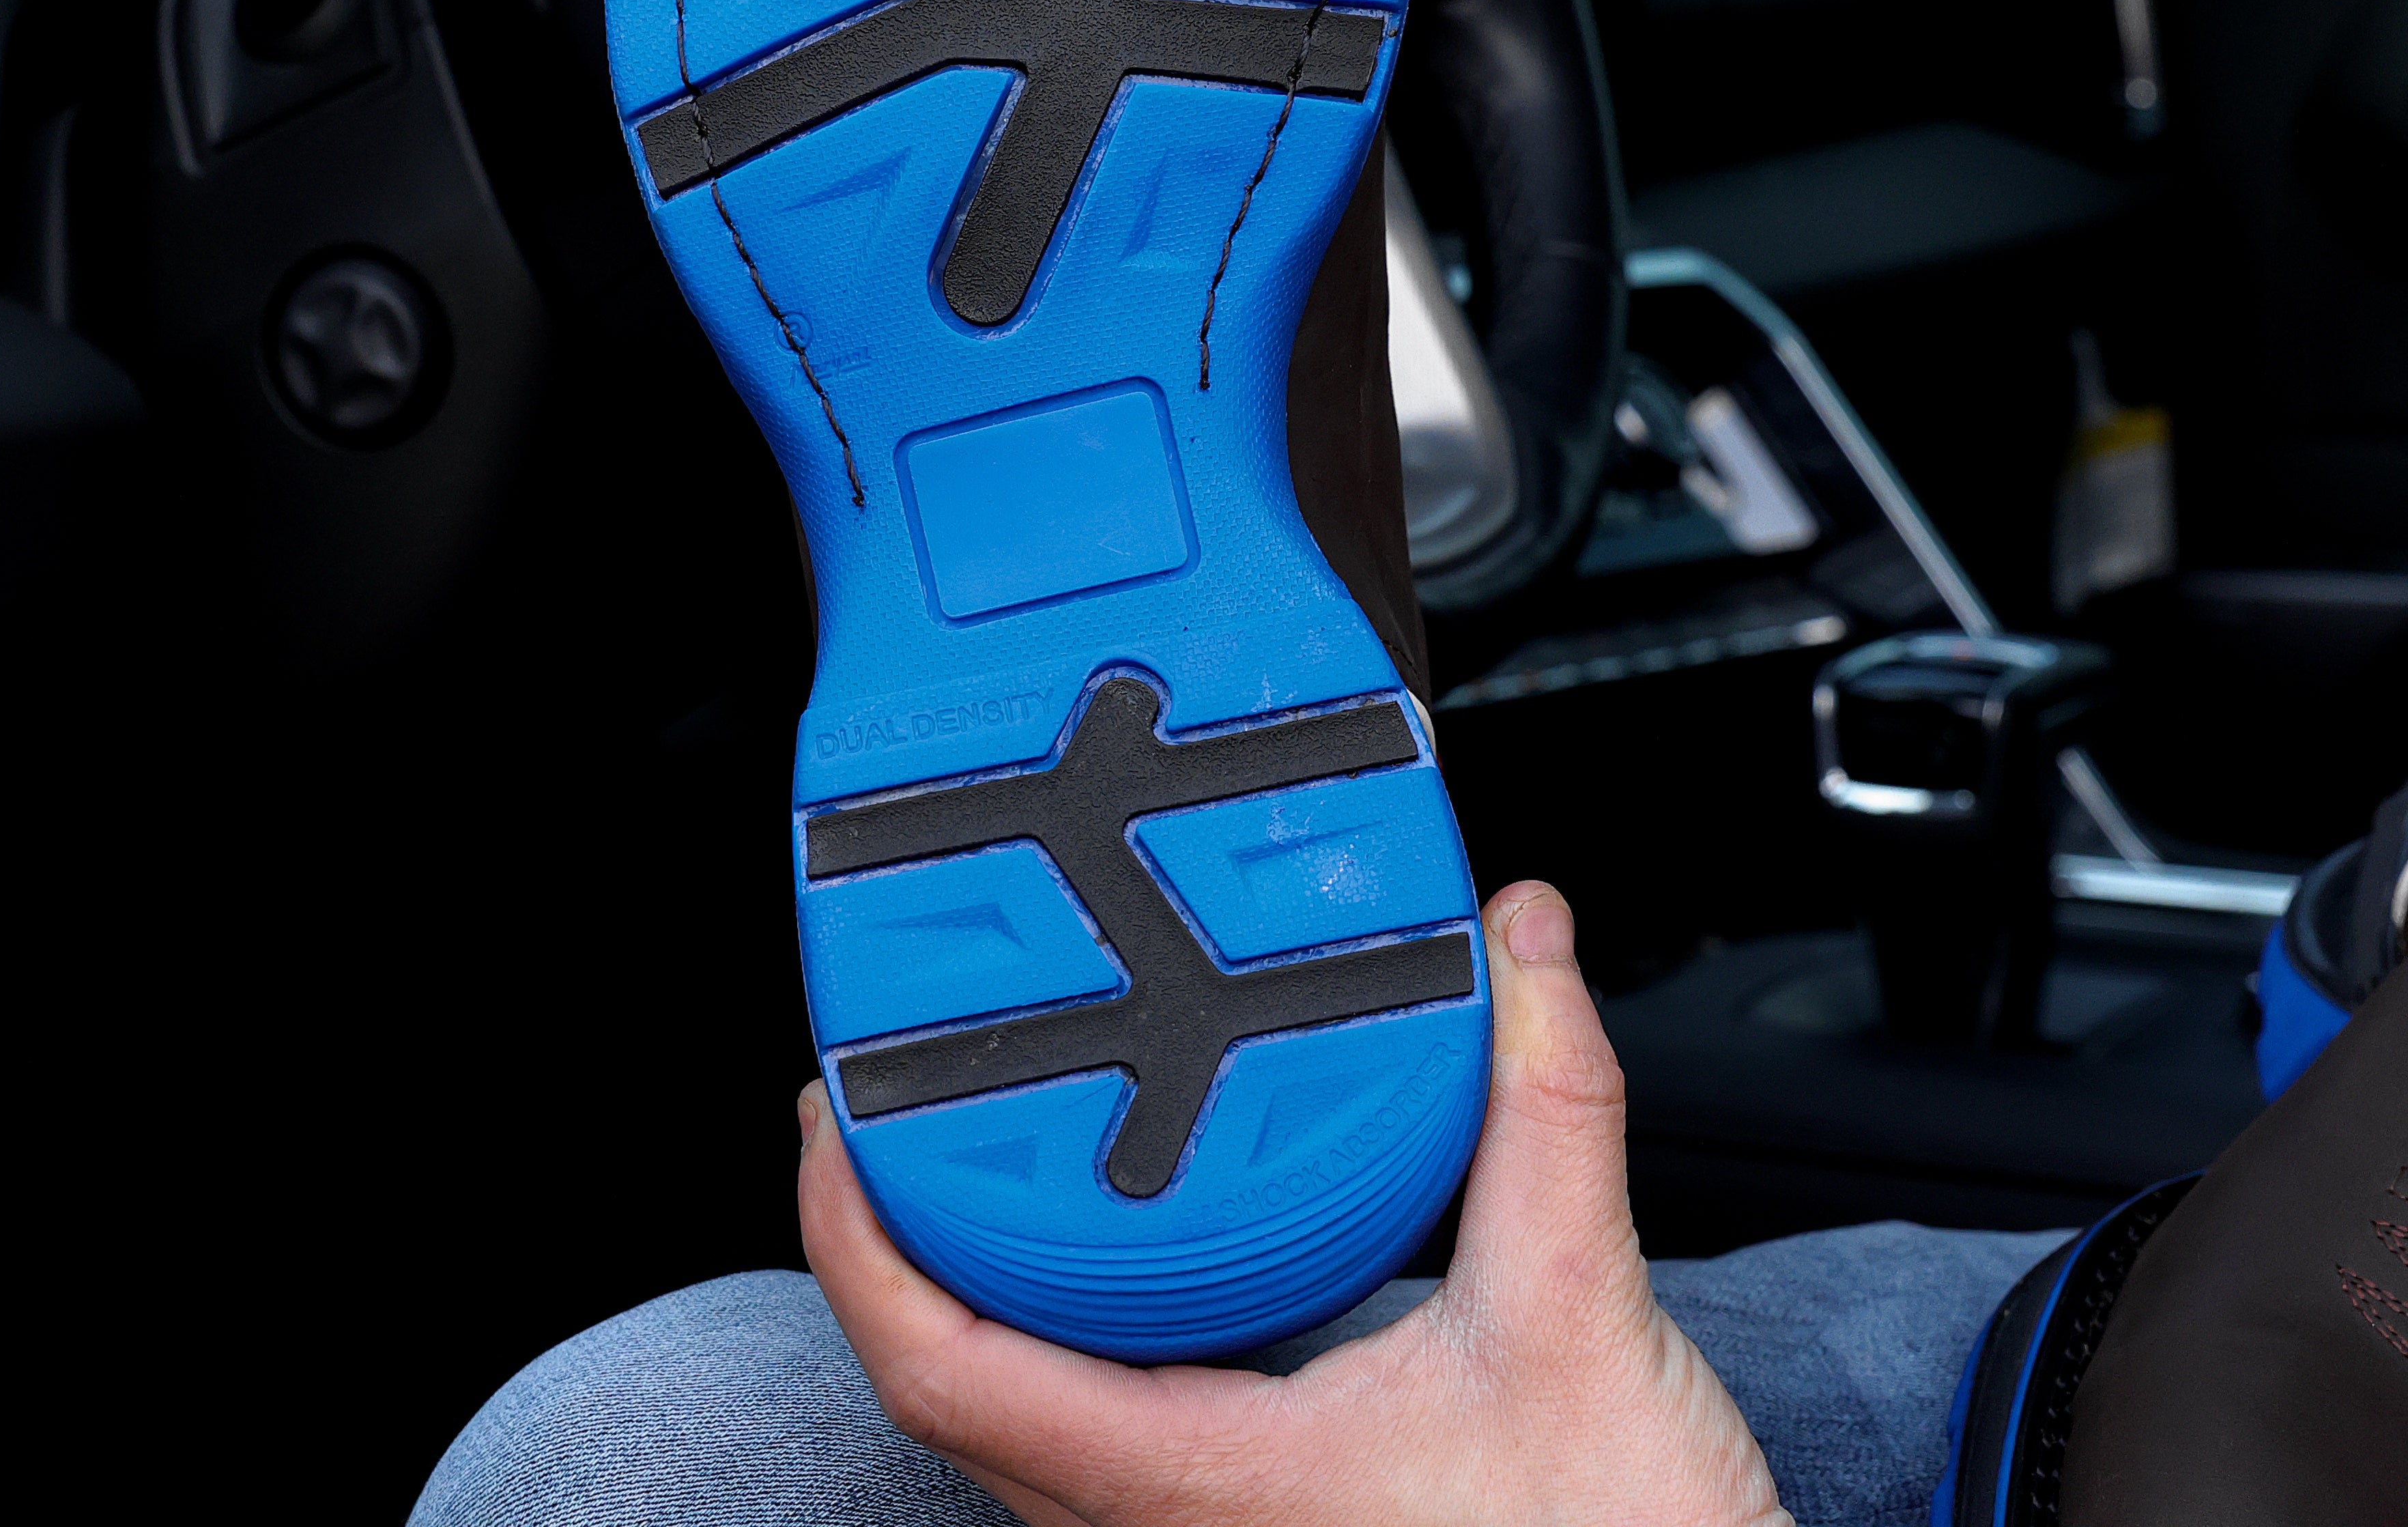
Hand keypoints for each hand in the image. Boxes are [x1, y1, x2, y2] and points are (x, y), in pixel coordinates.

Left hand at [799, 881, 1790, 1526]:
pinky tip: (1108, 1249)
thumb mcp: (1582, 1318)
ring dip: (963, 1285)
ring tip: (962, 1149)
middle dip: (883, 1236)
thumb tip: (1518, 939)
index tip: (830, 1116)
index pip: (945, 1370)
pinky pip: (1081, 1434)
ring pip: (1009, 1421)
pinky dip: (1053, 1328)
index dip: (855, 1240)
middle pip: (943, 1387)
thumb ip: (1547, 1105)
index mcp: (1199, 1486)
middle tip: (875, 1097)